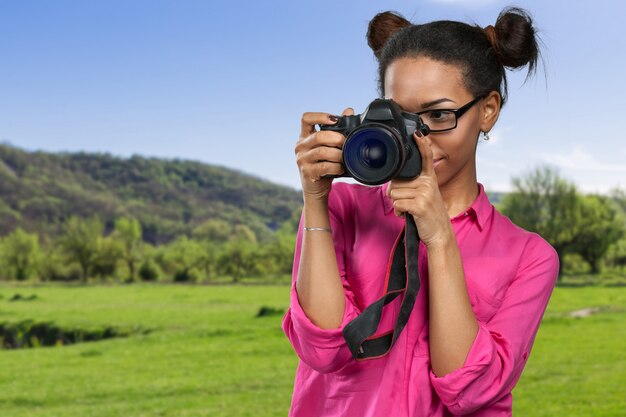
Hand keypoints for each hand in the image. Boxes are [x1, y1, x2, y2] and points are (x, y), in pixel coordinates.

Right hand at [295, 107, 353, 200]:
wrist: (316, 188)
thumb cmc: (324, 164)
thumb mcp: (329, 146)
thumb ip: (337, 129)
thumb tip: (349, 110)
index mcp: (305, 136)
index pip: (306, 119)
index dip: (320, 116)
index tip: (335, 120)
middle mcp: (300, 146)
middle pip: (318, 136)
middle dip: (336, 138)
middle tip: (345, 143)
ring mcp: (301, 160)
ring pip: (322, 152)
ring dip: (338, 154)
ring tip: (344, 158)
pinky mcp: (307, 172)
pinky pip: (324, 166)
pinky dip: (336, 166)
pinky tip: (341, 168)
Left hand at [386, 131, 452, 246]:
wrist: (440, 234)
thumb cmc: (428, 215)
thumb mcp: (424, 196)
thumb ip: (412, 186)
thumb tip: (393, 183)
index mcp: (430, 179)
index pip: (426, 158)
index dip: (422, 145)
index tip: (417, 133)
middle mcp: (428, 183)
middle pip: (396, 182)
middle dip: (396, 195)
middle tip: (408, 203)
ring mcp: (425, 193)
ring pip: (394, 194)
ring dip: (398, 205)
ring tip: (410, 210)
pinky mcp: (420, 205)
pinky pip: (397, 204)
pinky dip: (399, 213)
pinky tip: (408, 215)